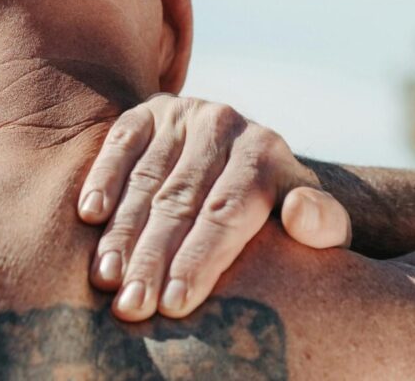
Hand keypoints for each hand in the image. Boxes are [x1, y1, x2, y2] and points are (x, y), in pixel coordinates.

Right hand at [77, 94, 350, 321]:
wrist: (250, 156)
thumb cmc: (278, 208)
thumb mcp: (318, 219)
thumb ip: (325, 223)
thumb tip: (303, 215)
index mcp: (266, 153)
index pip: (229, 211)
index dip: (200, 259)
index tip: (174, 303)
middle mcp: (225, 124)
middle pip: (182, 200)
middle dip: (153, 257)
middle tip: (131, 304)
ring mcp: (184, 113)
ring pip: (147, 177)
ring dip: (122, 230)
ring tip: (106, 277)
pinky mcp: (150, 110)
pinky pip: (121, 141)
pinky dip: (103, 176)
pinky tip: (89, 213)